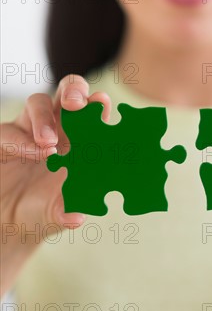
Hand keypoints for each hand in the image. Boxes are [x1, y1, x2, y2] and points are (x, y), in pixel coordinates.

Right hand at [0, 74, 110, 296]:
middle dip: (74, 90)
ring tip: (49, 144)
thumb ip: (67, 212)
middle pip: (68, 92)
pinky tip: (32, 153)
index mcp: (81, 139)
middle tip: (75, 104)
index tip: (102, 103)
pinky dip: (21, 140)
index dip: (99, 104)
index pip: (93, 112)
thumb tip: (76, 218)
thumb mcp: (57, 213)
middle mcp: (57, 127)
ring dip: (44, 118)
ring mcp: (30, 129)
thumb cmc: (43, 208)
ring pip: (38, 103)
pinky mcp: (5, 138)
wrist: (8, 220)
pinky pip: (10, 130)